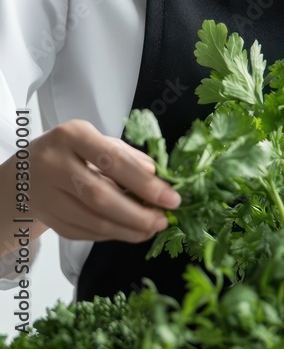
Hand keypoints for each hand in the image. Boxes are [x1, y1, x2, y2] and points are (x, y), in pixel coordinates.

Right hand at [26, 119, 179, 242]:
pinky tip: (128, 231)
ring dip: (127, 229)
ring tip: (151, 228)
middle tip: (163, 220)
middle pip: (100, 197)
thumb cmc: (70, 151)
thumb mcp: (95, 140)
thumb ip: (125, 155)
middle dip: (137, 214)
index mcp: (71, 135)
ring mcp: (47, 194)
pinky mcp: (48, 218)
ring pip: (91, 220)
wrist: (25, 171)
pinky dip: (110, 235)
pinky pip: (84, 232)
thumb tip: (155, 174)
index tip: (171, 198)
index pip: (112, 160)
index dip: (144, 182)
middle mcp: (54, 164)